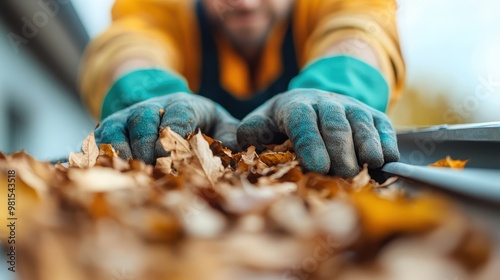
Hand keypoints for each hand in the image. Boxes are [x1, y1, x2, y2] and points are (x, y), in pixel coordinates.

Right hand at [95, 92, 238, 163]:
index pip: (180, 112)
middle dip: (148, 143)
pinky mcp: (110, 130)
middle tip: (155, 167)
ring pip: (117, 127)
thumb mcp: (222, 125)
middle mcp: (153, 106)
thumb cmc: (203, 125)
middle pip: (145, 117)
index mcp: (184, 104)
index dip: (177, 129)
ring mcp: (128, 117)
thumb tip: (235, 150)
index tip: (178, 152)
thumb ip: (231, 136)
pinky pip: (98, 139)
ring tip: (131, 172)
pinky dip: (100, 155)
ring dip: (122, 150)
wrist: (168, 110)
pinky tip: (108, 173)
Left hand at [237, 89, 398, 176]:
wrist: (310, 101)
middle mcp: (325, 102)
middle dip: (340, 150)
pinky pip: (382, 124)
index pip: (302, 121)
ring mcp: (350, 107)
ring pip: (361, 121)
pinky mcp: (370, 114)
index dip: (310, 143)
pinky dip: (387, 142)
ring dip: (367, 145)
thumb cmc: (280, 123)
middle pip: (335, 123)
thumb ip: (250, 133)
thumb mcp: (260, 123)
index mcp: (295, 105)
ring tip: (369, 167)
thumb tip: (237, 143)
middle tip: (342, 175)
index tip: (317, 167)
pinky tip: (387, 162)